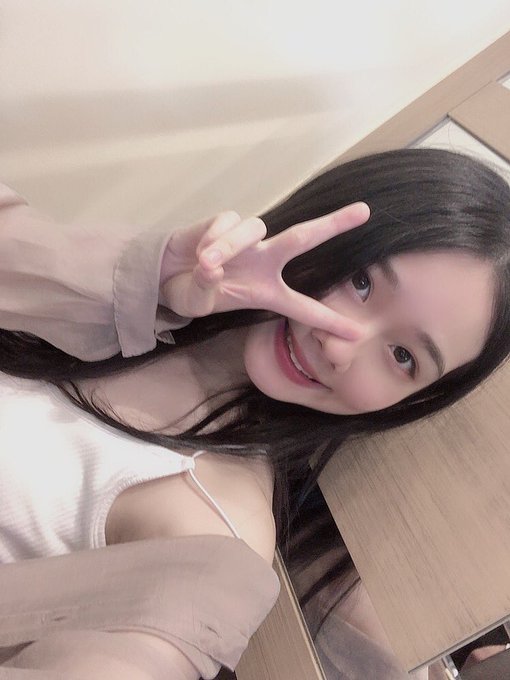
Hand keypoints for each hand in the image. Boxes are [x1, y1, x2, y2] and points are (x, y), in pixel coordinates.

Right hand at [159, 203, 369, 337]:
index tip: (356, 334)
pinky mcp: (226, 220)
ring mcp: (247, 239)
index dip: (327, 320)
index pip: (302, 307)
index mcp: (266, 291)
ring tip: (205, 263)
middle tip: (364, 211)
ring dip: (229, 246)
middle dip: (332, 224)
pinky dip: (212, 238)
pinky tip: (197, 250)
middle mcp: (264, 261)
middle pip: (302, 237)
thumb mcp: (199, 303)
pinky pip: (227, 223)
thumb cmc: (190, 291)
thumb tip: (211, 264)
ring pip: (253, 230)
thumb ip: (207, 289)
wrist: (163, 273)